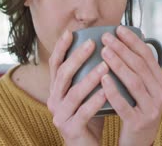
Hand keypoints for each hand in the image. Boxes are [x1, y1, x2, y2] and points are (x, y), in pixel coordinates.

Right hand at [47, 30, 108, 145]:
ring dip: (89, 78)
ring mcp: (60, 116)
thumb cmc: (89, 117)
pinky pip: (83, 113)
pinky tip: (107, 91)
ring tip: (105, 65)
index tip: (71, 32)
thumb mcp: (86, 94)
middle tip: (93, 43)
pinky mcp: (70, 129)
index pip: (55, 64)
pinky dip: (95, 101)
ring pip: (73, 93)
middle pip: (63, 74)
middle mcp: (54, 101)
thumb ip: (88, 76)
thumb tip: (105, 48)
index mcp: (56, 90)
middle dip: (77, 57)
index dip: (61, 47)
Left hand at [100, 26, 161, 145]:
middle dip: (122, 49)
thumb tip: (124, 42)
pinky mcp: (138, 123)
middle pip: (139, 66)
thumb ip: (138, 70)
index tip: (118, 29)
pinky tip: (103, 78)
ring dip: (118, 64)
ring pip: (133, 82)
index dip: (133, 41)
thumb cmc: (137, 109)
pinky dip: (113, 90)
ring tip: (104, 52)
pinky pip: (124, 104)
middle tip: (106, 37)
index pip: (147, 57)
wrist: (139, 142)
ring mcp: (151, 109)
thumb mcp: (144, 89)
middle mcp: (160, 94)